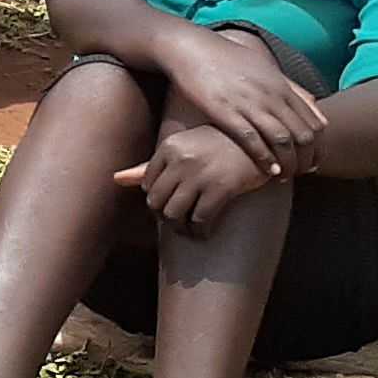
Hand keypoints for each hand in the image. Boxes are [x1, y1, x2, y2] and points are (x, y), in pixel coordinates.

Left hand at [119, 122, 277, 233]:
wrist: (261, 144)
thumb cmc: (219, 146)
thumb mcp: (184, 147)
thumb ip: (150, 165)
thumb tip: (116, 178)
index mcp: (169, 147)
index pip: (147, 186)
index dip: (157, 201)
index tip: (171, 206)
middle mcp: (181, 159)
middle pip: (156, 203)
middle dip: (165, 219)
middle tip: (179, 224)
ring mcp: (200, 174)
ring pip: (174, 214)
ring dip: (181, 230)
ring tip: (191, 231)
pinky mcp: (221, 188)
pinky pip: (200, 220)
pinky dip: (200, 232)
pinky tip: (206, 233)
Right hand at [155, 26, 327, 182]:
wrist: (191, 48)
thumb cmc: (227, 58)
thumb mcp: (265, 68)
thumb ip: (290, 87)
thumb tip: (314, 104)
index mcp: (282, 86)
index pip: (314, 122)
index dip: (319, 146)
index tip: (313, 159)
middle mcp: (271, 96)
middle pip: (304, 135)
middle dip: (308, 159)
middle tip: (303, 172)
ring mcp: (250, 104)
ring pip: (282, 140)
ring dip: (289, 163)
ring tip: (285, 176)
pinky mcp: (226, 111)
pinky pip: (253, 139)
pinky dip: (265, 158)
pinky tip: (268, 170)